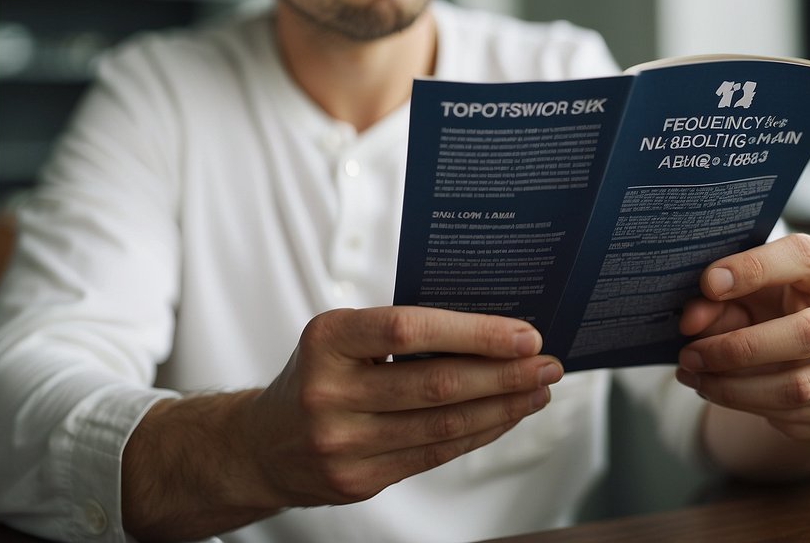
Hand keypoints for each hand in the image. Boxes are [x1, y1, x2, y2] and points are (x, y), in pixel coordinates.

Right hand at [239, 306, 562, 507]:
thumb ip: (399, 334)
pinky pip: (433, 455)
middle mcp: (331, 391)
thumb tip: (489, 332)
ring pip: (442, 425)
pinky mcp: (358, 480)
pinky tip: (505, 417)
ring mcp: (342, 442)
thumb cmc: (318, 375)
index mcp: (328, 339)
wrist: (262, 444)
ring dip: (502, 408)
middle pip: (436, 384)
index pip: (409, 330)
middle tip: (547, 363)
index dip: (473, 332)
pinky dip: (477, 434)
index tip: (524, 333)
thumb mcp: (340, 337)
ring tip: (537, 391)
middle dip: (504, 374)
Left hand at [676, 233, 809, 444]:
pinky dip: (741, 404)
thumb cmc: (774, 311)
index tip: (708, 283)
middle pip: (808, 333)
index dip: (754, 268)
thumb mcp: (745, 295)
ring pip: (797, 387)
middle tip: (690, 353)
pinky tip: (712, 390)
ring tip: (692, 375)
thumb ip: (716, 300)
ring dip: (732, 386)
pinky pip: (790, 414)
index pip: (802, 257)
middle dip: (738, 348)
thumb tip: (690, 321)